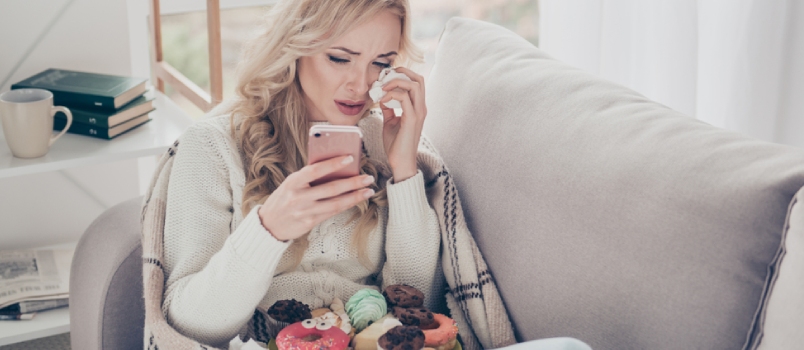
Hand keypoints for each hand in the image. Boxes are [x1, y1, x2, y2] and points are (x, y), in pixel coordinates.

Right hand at [257, 155, 374, 240]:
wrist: (269, 224)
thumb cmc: (283, 200)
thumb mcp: (291, 184)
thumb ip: (308, 178)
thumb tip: (335, 167)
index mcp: (293, 182)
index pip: (316, 170)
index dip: (334, 163)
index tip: (350, 158)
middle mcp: (299, 196)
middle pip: (331, 188)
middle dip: (353, 182)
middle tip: (368, 177)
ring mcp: (305, 211)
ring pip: (335, 202)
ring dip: (355, 196)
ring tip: (368, 190)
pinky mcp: (310, 222)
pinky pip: (332, 212)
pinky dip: (346, 205)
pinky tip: (356, 200)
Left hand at [379, 67, 426, 182]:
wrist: (400, 162)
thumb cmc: (396, 145)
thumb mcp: (390, 122)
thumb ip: (388, 109)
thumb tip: (382, 98)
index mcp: (418, 107)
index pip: (416, 82)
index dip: (403, 75)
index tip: (387, 76)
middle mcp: (421, 108)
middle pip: (418, 79)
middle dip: (402, 72)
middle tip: (386, 75)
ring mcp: (418, 113)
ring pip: (414, 85)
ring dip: (396, 82)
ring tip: (383, 87)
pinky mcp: (412, 119)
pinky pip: (404, 98)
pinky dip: (392, 95)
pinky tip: (382, 100)